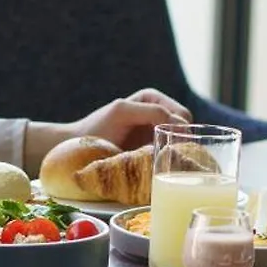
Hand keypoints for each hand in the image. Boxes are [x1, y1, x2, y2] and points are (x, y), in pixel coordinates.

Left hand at [25, 88, 192, 167]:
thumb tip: (181, 124)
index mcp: (154, 99)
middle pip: (187, 130)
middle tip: (168, 156)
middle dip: (182, 142)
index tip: (170, 145)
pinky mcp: (153, 152)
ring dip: (177, 153)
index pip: (183, 115)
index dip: (182, 130)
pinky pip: (171, 156)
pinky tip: (162, 167)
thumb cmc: (98, 128)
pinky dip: (170, 160)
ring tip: (164, 162)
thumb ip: (152, 112)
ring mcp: (157, 134)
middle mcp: (159, 114)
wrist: (80, 149)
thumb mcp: (123, 112)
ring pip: (182, 145)